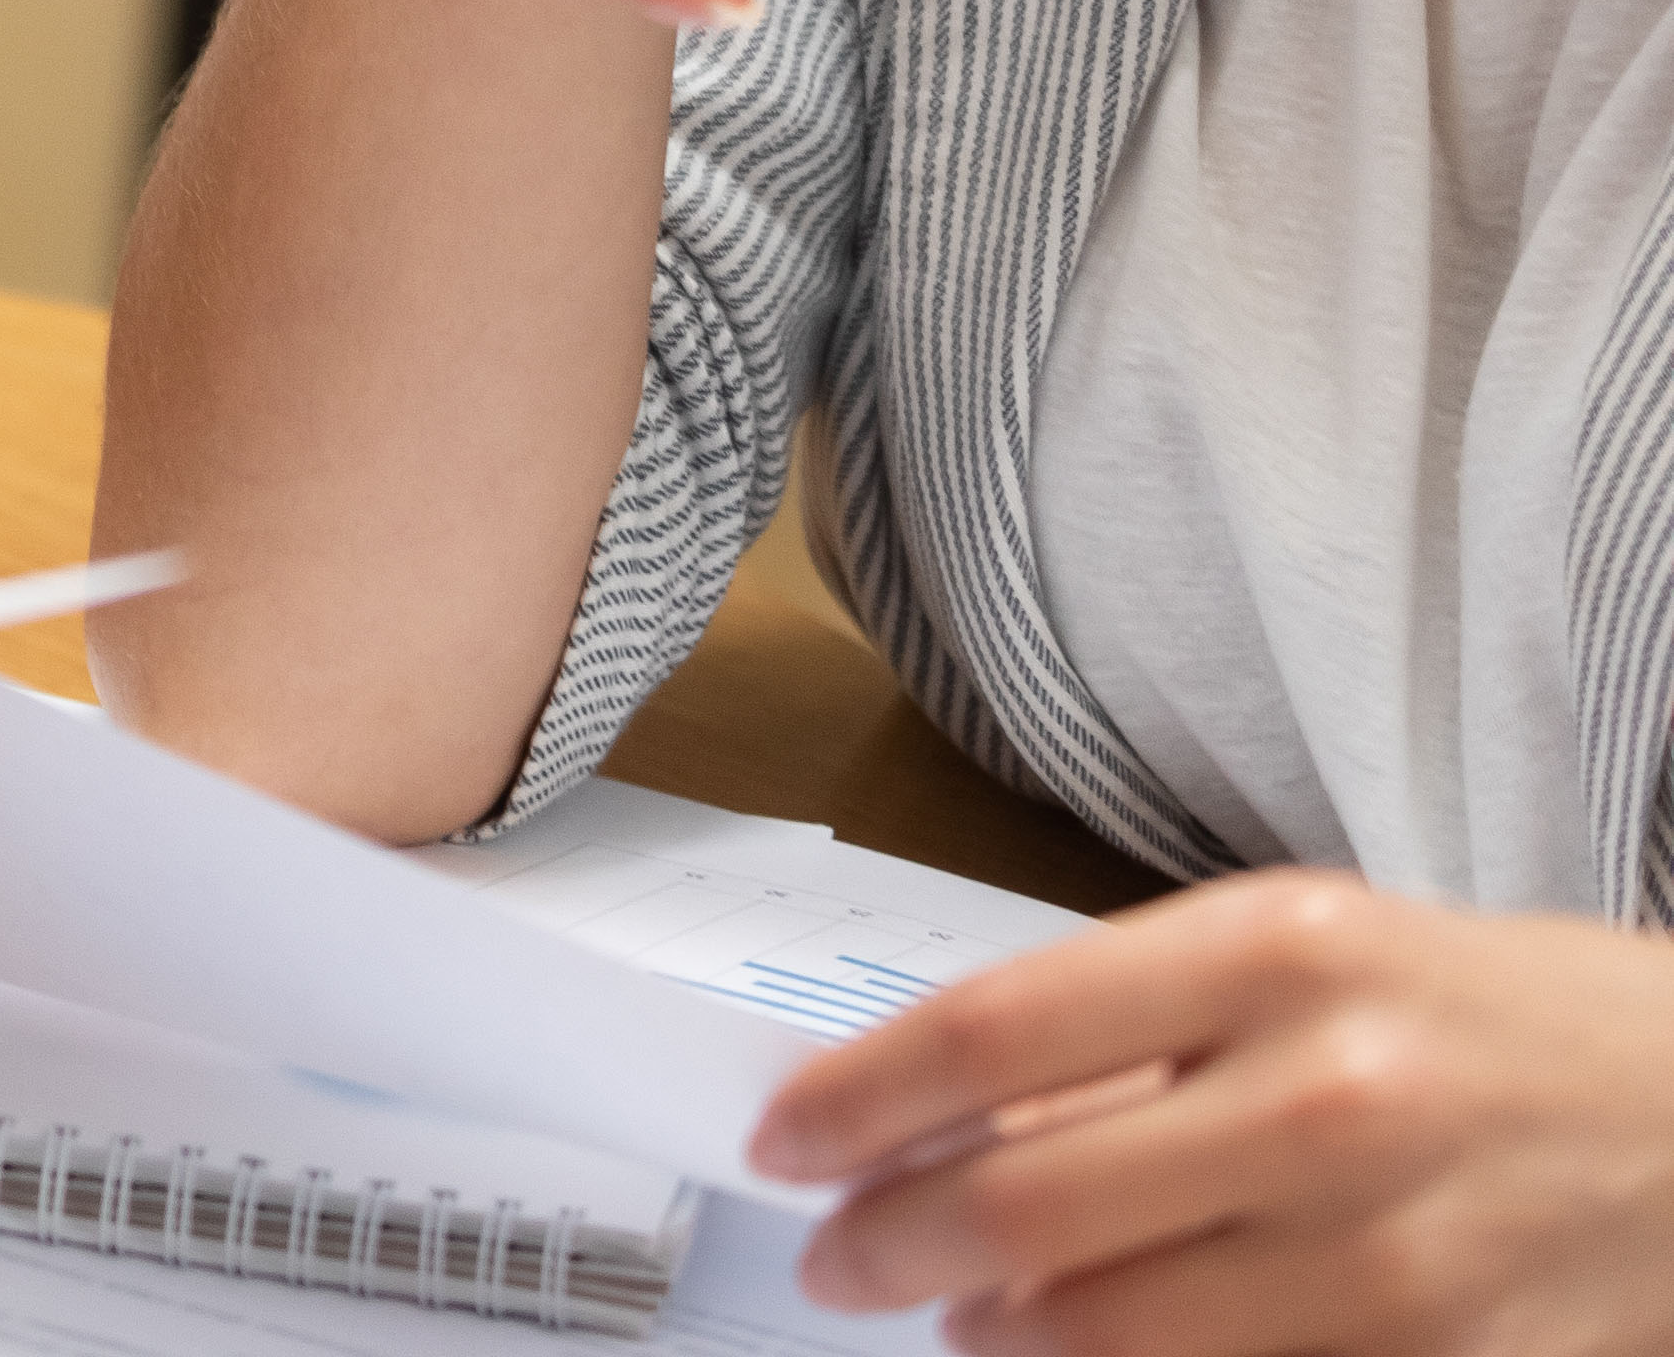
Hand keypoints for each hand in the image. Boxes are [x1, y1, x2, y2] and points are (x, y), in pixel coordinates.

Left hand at [759, 873, 1673, 1353]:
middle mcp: (1328, 1098)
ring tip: (968, 1317)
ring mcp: (1397, 1257)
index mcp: (1276, 952)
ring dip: (1001, 1336)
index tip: (786, 1142)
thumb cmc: (1484, 1020)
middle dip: (890, 1245)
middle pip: (1026, 1201)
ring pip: (1111, 1333)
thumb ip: (1129, 1030)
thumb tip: (943, 1119)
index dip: (859, 1101)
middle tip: (837, 1258)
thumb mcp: (1309, 959)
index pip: (993, 1032)